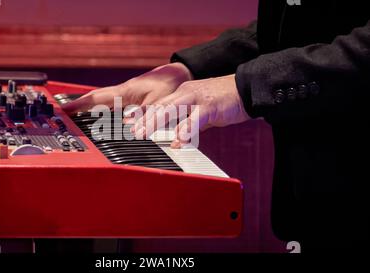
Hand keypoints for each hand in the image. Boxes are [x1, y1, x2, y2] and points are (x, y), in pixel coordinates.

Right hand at [62, 62, 192, 113]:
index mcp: (124, 92)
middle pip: (94, 100)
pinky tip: (101, 116)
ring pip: (102, 101)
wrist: (180, 74)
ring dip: (89, 108)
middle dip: (78, 107)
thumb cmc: (170, 85)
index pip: (96, 98)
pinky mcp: (132, 97)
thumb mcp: (159, 102)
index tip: (64, 110)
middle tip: (64, 115)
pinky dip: (102, 109)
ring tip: (76, 118)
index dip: (79, 105)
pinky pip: (112, 103)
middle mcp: (122, 92)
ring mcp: (126, 94)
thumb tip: (131, 128)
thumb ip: (145, 115)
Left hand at [132, 74, 250, 147]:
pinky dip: (185, 131)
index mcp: (182, 94)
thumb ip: (188, 122)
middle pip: (160, 106)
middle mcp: (186, 93)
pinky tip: (177, 141)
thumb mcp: (200, 111)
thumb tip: (178, 137)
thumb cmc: (223, 101)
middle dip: (144, 120)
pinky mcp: (210, 106)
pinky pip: (194, 119)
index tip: (130, 125)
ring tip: (144, 134)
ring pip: (171, 109)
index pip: (158, 104)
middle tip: (132, 133)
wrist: (246, 89)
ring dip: (155, 122)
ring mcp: (197, 98)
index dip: (143, 115)